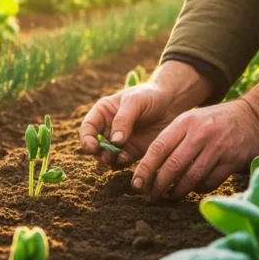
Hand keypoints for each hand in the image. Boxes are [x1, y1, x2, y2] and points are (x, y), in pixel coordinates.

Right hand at [79, 61, 212, 165]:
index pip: (88, 127)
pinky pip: (122, 161)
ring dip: (109, 160)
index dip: (86, 138)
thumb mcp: (135, 101)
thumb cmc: (151, 95)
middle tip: (106, 157)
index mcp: (103, 112)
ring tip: (118, 158)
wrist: (172, 103)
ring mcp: (120, 141)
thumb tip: (114, 141)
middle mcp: (108, 128)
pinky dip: (122, 163)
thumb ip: (123, 119)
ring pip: (107, 156)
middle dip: (98, 153)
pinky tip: (127, 159)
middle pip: (95, 145)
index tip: (92, 146)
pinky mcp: (132, 151)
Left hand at [133, 72, 258, 199]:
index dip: (145, 169)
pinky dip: (198, 190)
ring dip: (177, 192)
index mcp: (185, 122)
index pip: (158, 148)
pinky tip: (193, 190)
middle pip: (172, 166)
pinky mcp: (232, 161)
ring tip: (168, 197)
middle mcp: (200, 134)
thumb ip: (172, 139)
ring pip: (190, 178)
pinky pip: (209, 183)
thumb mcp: (191, 120)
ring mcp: (217, 148)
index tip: (137, 184)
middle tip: (150, 197)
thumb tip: (149, 166)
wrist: (253, 116)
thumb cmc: (215, 121)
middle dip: (158, 186)